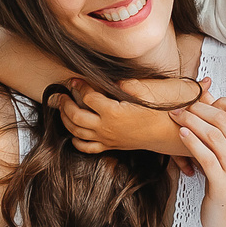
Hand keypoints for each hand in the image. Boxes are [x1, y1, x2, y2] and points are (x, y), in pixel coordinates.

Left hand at [49, 77, 195, 156]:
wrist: (164, 133)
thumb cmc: (155, 113)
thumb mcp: (143, 95)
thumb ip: (127, 85)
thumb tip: (112, 79)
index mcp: (113, 112)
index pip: (88, 97)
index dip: (79, 86)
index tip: (74, 80)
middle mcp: (106, 128)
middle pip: (76, 116)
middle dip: (65, 104)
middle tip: (61, 94)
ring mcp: (106, 139)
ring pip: (77, 132)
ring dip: (65, 119)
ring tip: (62, 108)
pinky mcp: (109, 146)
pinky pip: (86, 147)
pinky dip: (76, 140)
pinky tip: (72, 132)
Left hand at [172, 98, 225, 226]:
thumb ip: (222, 126)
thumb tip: (205, 92)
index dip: (224, 101)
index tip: (206, 105)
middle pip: (224, 119)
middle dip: (199, 109)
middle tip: (181, 106)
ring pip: (213, 136)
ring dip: (191, 122)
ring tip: (176, 116)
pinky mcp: (224, 185)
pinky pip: (206, 156)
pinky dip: (191, 141)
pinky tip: (181, 133)